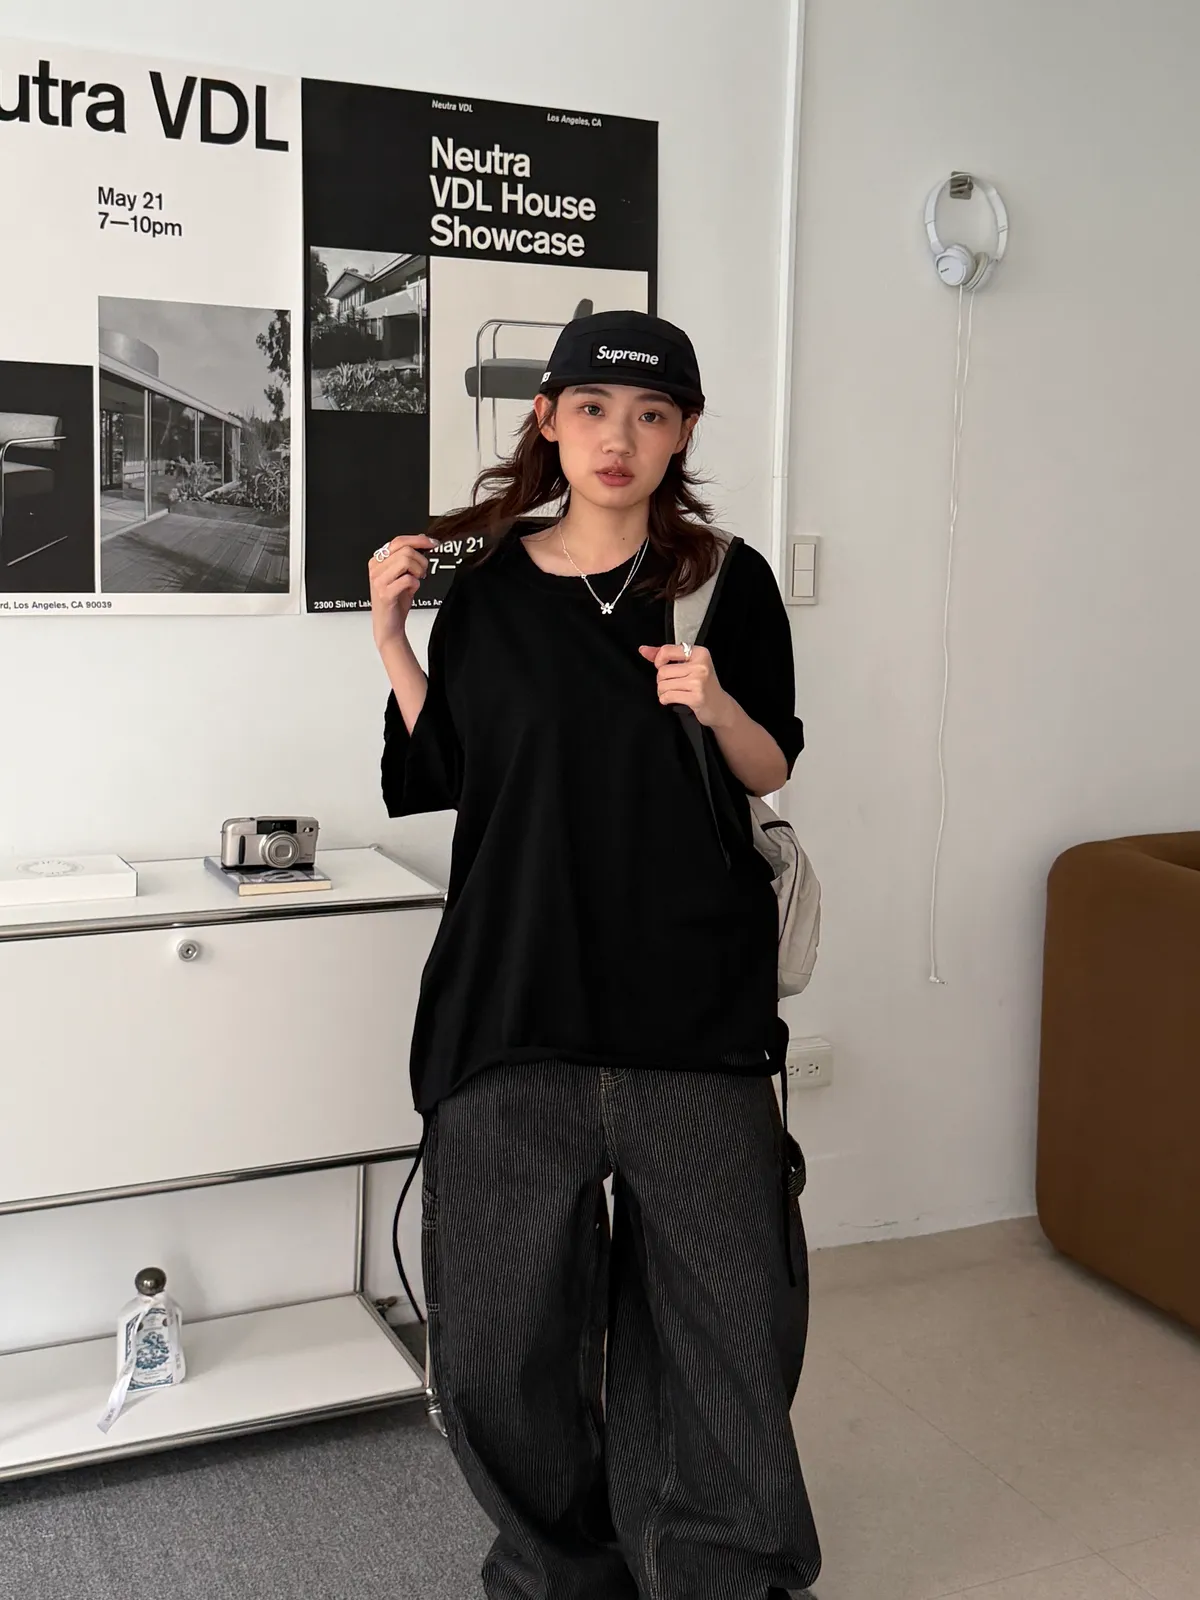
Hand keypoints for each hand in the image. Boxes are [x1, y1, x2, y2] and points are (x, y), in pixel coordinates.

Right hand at [368, 535, 439, 652]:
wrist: (389, 625)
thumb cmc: (395, 601)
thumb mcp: (401, 575)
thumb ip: (407, 559)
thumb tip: (423, 541)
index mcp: (378, 560)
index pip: (398, 541)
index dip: (418, 540)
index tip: (432, 543)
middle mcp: (376, 568)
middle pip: (405, 550)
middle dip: (421, 560)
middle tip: (422, 572)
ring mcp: (378, 580)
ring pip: (406, 561)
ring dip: (418, 570)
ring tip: (417, 580)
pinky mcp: (385, 593)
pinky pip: (407, 579)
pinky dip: (415, 584)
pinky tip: (412, 589)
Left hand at [638, 643, 734, 728]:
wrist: (720, 706)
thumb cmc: (703, 685)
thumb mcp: (688, 665)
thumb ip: (665, 655)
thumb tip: (643, 650)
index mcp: (699, 653)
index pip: (666, 650)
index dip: (658, 661)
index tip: (662, 666)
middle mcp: (700, 665)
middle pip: (662, 670)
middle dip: (662, 680)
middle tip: (672, 684)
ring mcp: (699, 681)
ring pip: (663, 684)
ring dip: (663, 691)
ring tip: (674, 692)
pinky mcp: (696, 697)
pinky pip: (668, 696)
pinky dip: (665, 699)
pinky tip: (673, 699)